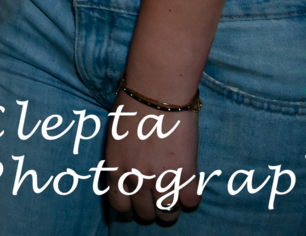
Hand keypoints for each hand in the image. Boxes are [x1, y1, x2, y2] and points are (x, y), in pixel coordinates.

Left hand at [103, 93, 200, 222]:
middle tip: (158, 198)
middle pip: (145, 213)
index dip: (130, 209)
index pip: (120, 206)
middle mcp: (135, 177)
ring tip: (174, 197)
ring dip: (171, 208)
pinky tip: (189, 186)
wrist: (156, 91)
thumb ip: (122, 158)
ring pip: (167, 213)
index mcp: (115, 167)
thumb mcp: (116, 136)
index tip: (137, 205)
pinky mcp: (184, 174)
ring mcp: (160, 178)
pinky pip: (190, 201)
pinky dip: (191, 197)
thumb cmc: (132, 104)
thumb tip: (129, 171)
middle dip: (151, 208)